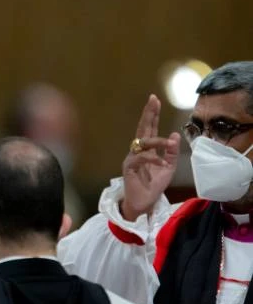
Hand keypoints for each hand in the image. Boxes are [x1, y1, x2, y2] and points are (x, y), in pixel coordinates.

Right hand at [121, 95, 179, 221]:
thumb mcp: (169, 168)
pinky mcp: (129, 168)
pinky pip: (141, 158)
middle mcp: (137, 151)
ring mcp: (132, 159)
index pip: (150, 129)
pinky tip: (161, 163)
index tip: (155, 99)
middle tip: (153, 100)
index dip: (153, 115)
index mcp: (147, 150)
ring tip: (168, 143)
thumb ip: (172, 153)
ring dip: (157, 141)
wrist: (143, 204)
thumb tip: (174, 135)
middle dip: (148, 114)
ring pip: (143, 143)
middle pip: (142, 129)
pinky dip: (153, 159)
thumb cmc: (153, 186)